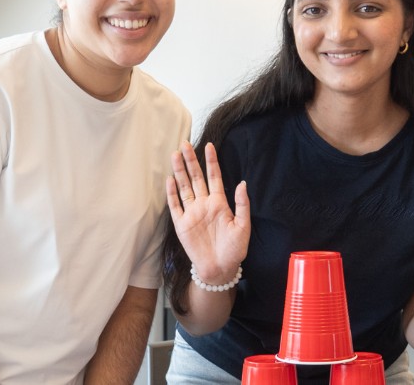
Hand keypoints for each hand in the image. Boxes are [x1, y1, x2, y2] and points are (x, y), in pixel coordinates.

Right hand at [165, 141, 250, 284]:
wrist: (220, 269)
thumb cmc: (234, 249)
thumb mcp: (243, 226)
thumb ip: (242, 204)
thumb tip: (242, 183)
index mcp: (219, 203)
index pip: (214, 177)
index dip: (211, 161)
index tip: (209, 145)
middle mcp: (204, 204)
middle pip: (196, 178)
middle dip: (191, 161)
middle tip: (185, 144)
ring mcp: (192, 213)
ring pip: (184, 187)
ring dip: (179, 172)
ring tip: (175, 155)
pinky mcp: (182, 225)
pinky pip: (175, 206)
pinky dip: (172, 193)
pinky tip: (170, 180)